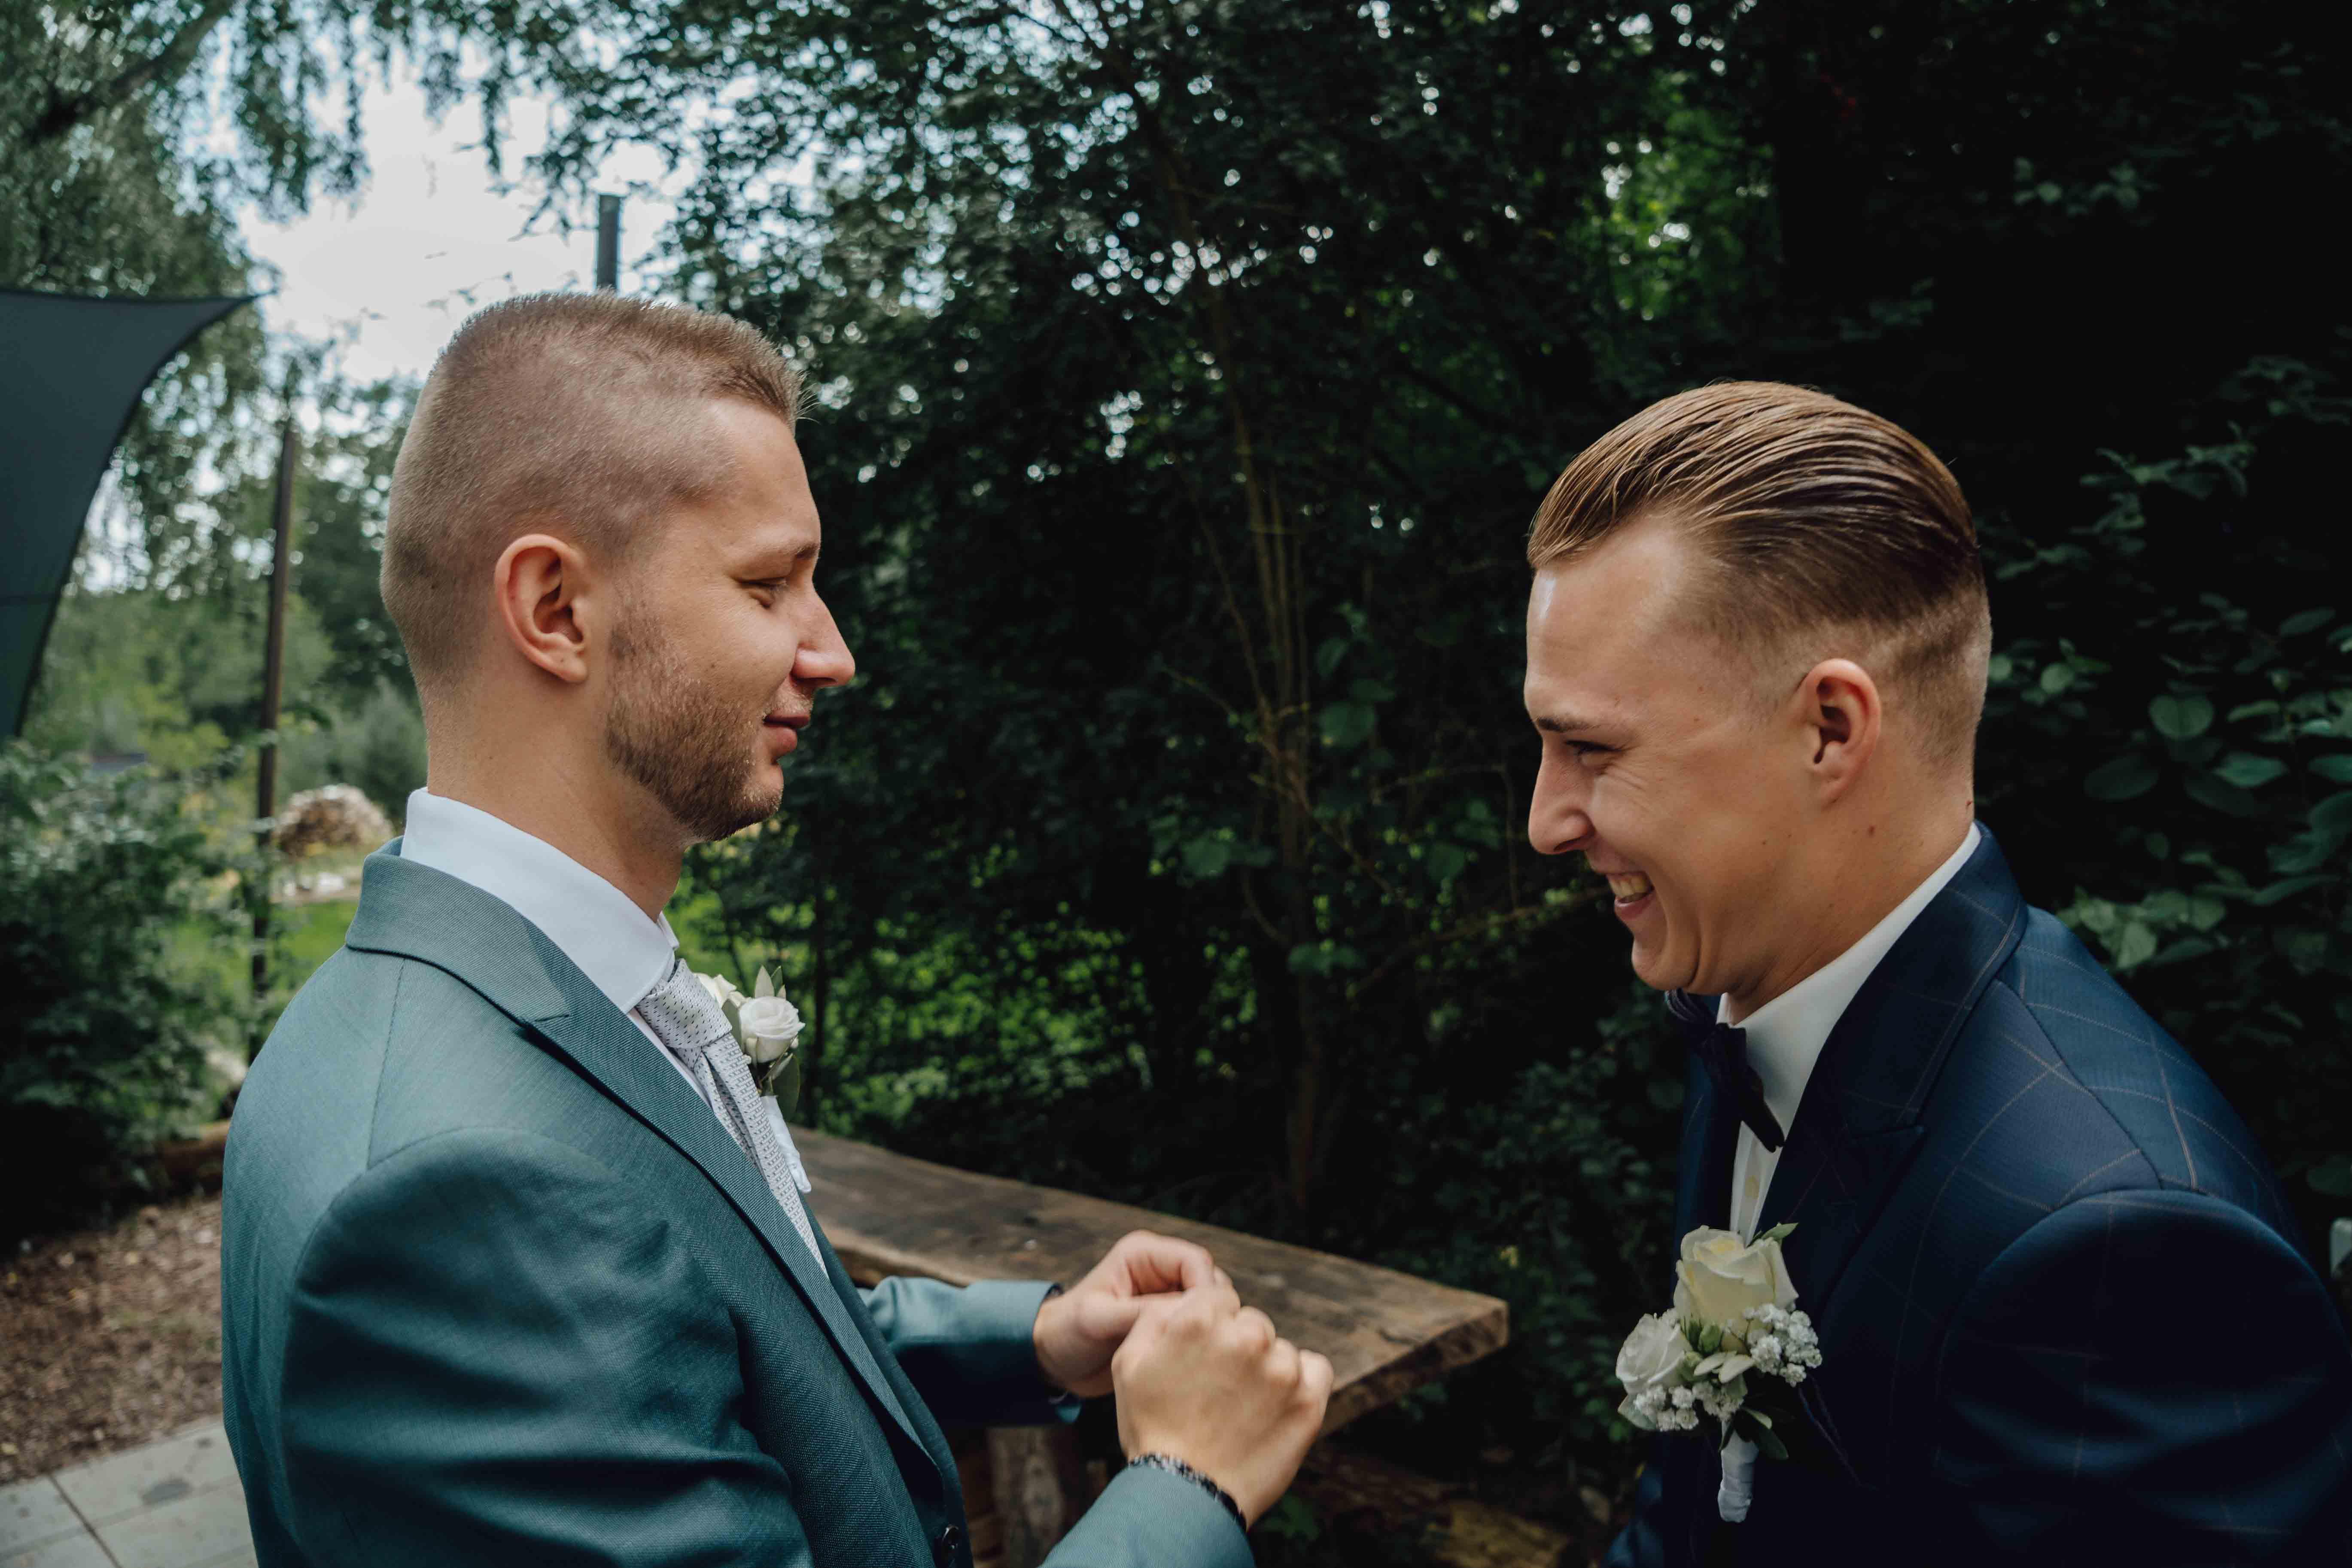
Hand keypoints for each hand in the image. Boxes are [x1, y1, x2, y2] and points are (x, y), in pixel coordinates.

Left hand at [1032, 1229, 1224, 1397]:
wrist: (1052, 1359)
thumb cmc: (1066, 1332)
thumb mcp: (1099, 1319)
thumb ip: (1141, 1312)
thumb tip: (1189, 1314)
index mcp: (1143, 1255)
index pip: (1195, 1261)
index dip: (1207, 1291)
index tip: (1205, 1325)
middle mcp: (1159, 1270)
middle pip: (1209, 1281)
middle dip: (1210, 1311)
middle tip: (1204, 1345)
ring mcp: (1166, 1295)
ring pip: (1208, 1306)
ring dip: (1206, 1328)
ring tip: (1197, 1356)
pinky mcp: (1167, 1320)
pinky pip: (1197, 1326)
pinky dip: (1198, 1341)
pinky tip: (1191, 1362)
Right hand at [1111, 1282, 1332, 1526]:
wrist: (1184, 1496)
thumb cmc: (1152, 1431)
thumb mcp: (1128, 1364)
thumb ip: (1155, 1317)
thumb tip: (1183, 1300)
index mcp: (1201, 1320)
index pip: (1219, 1298)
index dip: (1209, 1327)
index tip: (1202, 1359)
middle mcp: (1247, 1337)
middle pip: (1252, 1322)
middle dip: (1237, 1348)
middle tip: (1219, 1390)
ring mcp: (1282, 1369)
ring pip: (1281, 1349)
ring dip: (1267, 1369)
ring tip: (1242, 1409)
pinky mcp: (1308, 1401)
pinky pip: (1316, 1369)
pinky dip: (1302, 1381)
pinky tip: (1276, 1406)